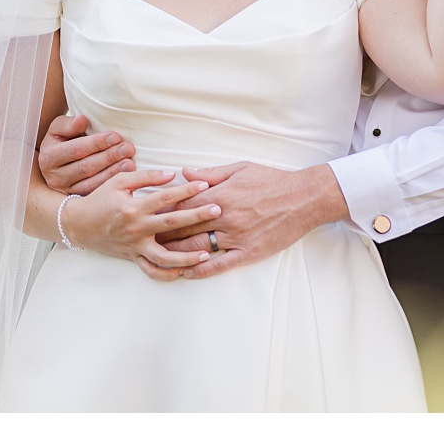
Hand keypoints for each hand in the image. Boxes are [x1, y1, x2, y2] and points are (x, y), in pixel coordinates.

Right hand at [38, 113, 134, 195]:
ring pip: (91, 183)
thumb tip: (82, 120)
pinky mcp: (76, 200)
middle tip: (128, 148)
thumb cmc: (61, 142)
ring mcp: (65, 191)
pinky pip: (95, 194)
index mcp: (49, 157)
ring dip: (112, 173)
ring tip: (130, 163)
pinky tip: (125, 178)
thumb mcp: (58, 129)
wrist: (55, 163)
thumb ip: (68, 124)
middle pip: (85, 167)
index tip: (115, 136)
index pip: (76, 150)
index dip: (96, 143)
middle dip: (109, 157)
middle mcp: (55, 177)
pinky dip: (110, 185)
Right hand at [61, 169, 222, 280]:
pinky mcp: (133, 257)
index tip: (204, 185)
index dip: (186, 190)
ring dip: (187, 256)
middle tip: (217, 211)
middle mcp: (136, 228)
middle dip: (196, 217)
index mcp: (133, 206)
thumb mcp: (119, 181)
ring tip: (208, 253)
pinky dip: (168, 274)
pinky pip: (152, 271)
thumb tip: (171, 175)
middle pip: (171, 224)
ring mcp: (135, 246)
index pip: (164, 197)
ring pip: (164, 257)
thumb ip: (146, 177)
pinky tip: (185, 271)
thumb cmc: (100, 199)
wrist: (79, 225)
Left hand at [156, 163, 346, 279]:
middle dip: (161, 234)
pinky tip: (186, 273)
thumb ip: (210, 174)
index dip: (161, 210)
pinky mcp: (249, 252)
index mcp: (220, 195)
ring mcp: (237, 236)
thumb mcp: (239, 168)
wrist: (303, 198)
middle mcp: (225, 217)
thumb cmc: (271, 180)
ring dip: (175, 254)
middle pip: (184, 228)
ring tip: (156, 258)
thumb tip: (184, 173)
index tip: (144, 214)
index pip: (182, 204)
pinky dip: (201, 270)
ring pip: (198, 248)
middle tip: (141, 239)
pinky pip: (220, 264)